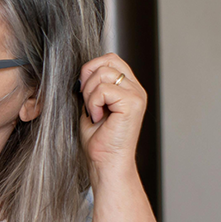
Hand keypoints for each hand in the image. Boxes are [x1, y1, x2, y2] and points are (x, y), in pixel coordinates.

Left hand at [78, 53, 146, 180]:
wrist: (104, 162)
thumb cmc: (98, 138)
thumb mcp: (92, 104)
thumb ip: (93, 85)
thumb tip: (83, 71)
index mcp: (129, 87)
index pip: (111, 59)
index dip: (91, 69)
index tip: (84, 91)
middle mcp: (137, 89)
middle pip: (107, 61)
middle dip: (88, 79)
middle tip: (88, 102)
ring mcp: (137, 95)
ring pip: (103, 74)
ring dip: (89, 94)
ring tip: (94, 112)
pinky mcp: (133, 104)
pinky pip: (104, 90)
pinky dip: (93, 104)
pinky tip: (98, 118)